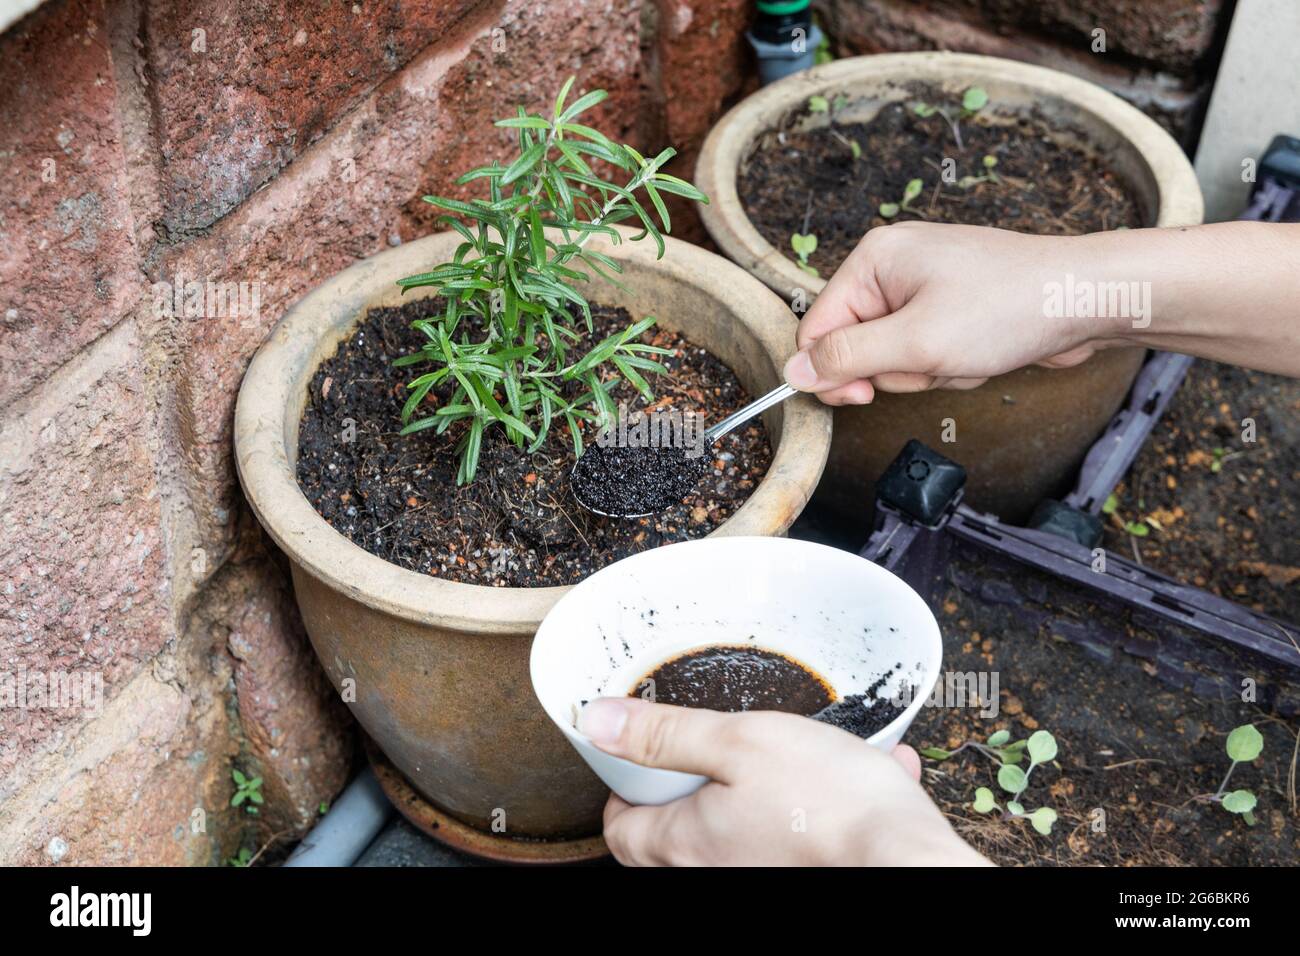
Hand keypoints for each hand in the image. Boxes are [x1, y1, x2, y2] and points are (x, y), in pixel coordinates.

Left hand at [578, 696, 990, 865]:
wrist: (907, 856)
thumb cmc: (827, 801)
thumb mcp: (739, 741)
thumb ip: (666, 735)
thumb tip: (598, 722)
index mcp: (686, 843)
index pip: (620, 830)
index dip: (624, 790)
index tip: (642, 758)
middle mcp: (716, 872)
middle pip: (672, 838)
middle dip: (689, 789)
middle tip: (711, 749)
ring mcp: (760, 874)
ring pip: (740, 833)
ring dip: (762, 791)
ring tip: (797, 752)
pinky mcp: (804, 868)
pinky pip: (799, 836)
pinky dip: (819, 804)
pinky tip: (858, 770)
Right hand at [782, 222, 1125, 404]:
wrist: (1087, 298)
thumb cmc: (1010, 307)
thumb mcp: (917, 342)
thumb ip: (848, 358)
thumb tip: (794, 371)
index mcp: (873, 259)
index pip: (817, 328)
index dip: (834, 372)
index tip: (864, 396)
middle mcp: (892, 267)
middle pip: (856, 346)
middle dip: (896, 369)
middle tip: (935, 360)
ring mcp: (923, 286)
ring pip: (893, 357)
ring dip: (928, 371)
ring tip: (966, 352)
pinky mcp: (949, 306)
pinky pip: (924, 352)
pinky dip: (949, 364)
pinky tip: (980, 352)